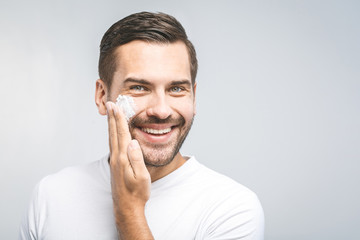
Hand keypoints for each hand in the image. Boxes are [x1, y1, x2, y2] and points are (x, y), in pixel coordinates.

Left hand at [106, 101, 152, 238]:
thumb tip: (132, 141)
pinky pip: (112, 144)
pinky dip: (112, 134)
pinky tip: (113, 132)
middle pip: (113, 133)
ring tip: (111, 114)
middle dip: (113, 117)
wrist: (127, 208)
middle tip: (111, 103)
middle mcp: (116, 158)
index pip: (121, 134)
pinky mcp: (115, 166)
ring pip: (111, 138)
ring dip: (111, 124)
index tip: (117, 106)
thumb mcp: (141, 177)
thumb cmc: (137, 193)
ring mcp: (114, 162)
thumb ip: (137, 159)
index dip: (119, 119)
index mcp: (123, 159)